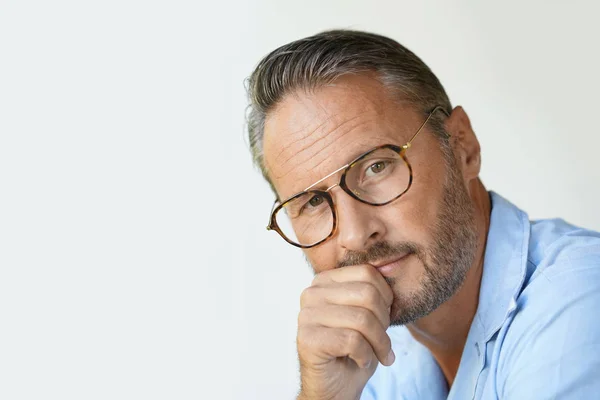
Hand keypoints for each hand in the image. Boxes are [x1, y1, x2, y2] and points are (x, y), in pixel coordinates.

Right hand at [296, 265, 394, 399]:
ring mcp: (306, 315)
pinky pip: (352, 340)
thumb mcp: (368, 314)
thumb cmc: (354, 349)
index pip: (368, 274)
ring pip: (362, 319)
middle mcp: (311, 293)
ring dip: (379, 343)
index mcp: (325, 280)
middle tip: (382, 343)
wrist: (337, 387)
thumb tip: (391, 267)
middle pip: (367, 295)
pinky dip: (365, 356)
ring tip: (376, 354)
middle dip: (384, 324)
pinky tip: (359, 361)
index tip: (385, 321)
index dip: (386, 299)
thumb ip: (373, 291)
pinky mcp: (307, 339)